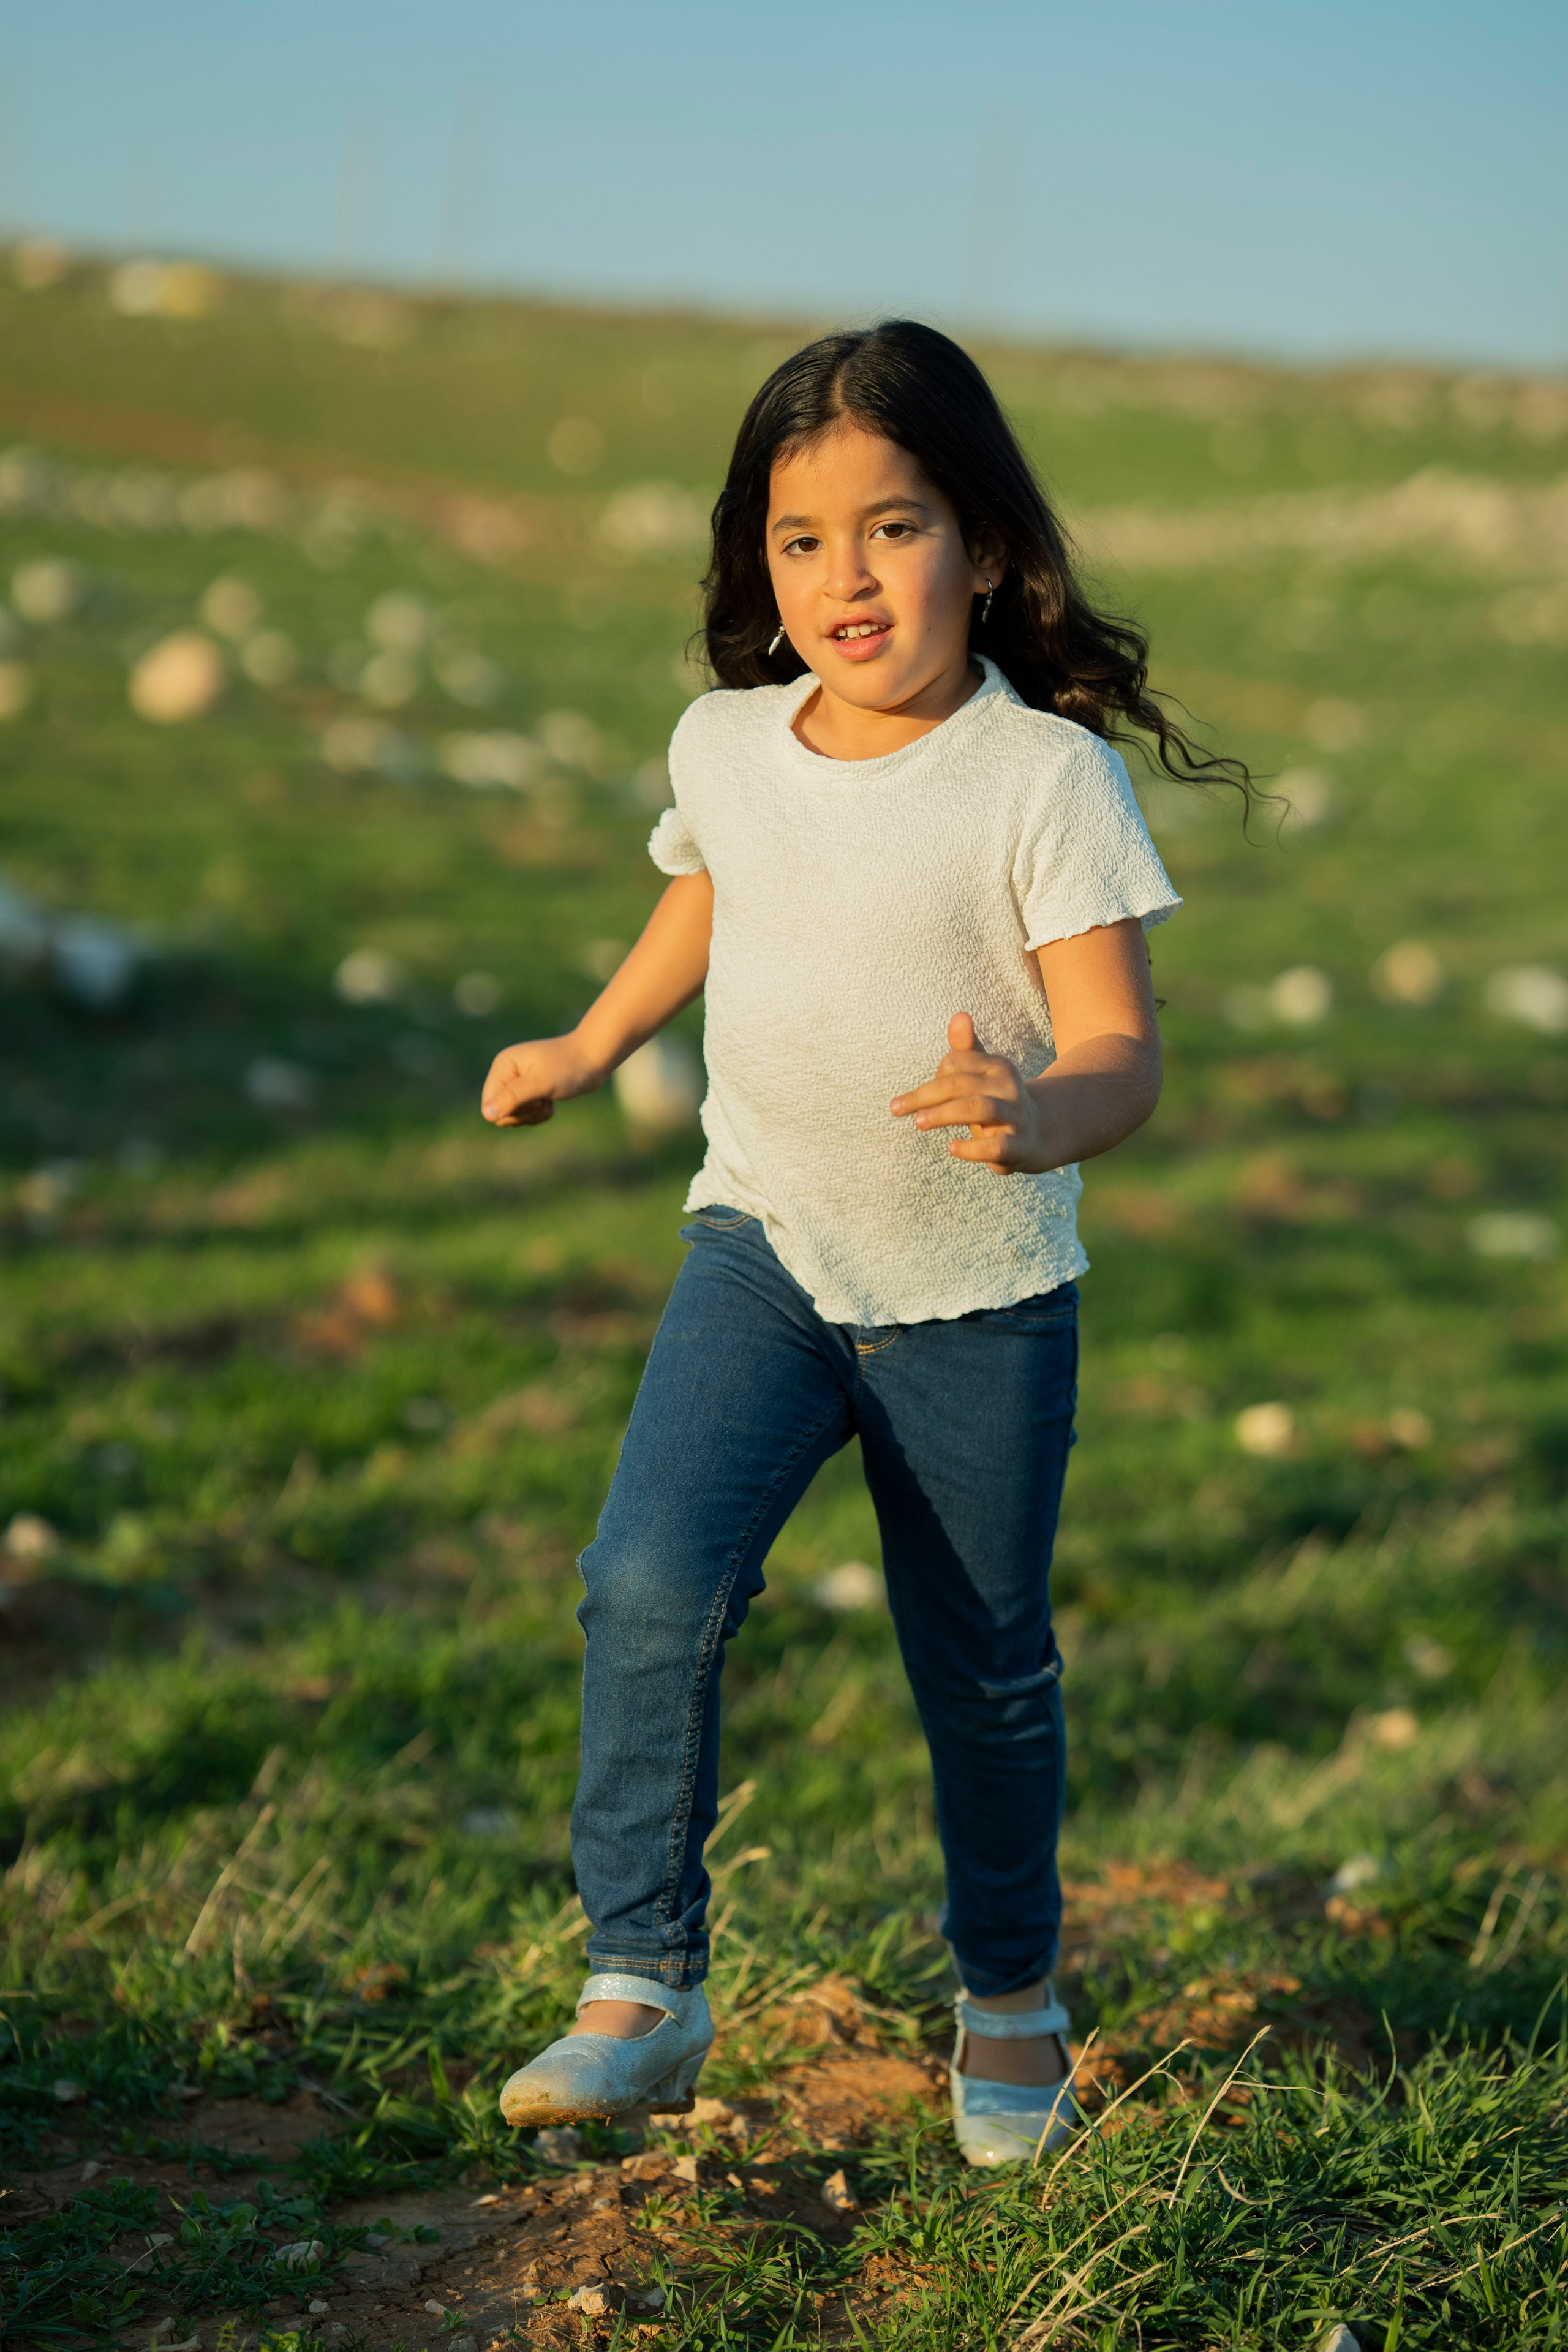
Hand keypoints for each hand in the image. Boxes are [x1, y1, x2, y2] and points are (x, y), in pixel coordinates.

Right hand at [481, 1032, 604, 1126]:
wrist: (595, 1059)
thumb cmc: (569, 1067)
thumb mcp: (540, 1083)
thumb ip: (513, 1098)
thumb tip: (487, 1114)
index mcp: (503, 1065)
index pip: (489, 1104)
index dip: (510, 1110)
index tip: (532, 1099)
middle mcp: (507, 1073)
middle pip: (501, 1113)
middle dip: (525, 1112)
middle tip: (543, 1098)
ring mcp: (518, 1083)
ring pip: (514, 1116)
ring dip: (534, 1114)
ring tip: (549, 1099)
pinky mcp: (530, 1092)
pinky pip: (526, 1115)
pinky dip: (540, 1114)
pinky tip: (551, 1101)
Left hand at [889, 1012, 1047, 1175]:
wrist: (1037, 1134)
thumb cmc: (997, 1101)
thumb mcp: (981, 1075)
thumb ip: (966, 1049)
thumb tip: (959, 1015)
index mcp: (997, 1066)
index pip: (957, 1063)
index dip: (934, 1077)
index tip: (921, 1096)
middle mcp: (1009, 1087)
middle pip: (962, 1084)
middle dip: (927, 1095)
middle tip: (898, 1108)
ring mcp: (1015, 1117)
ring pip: (979, 1108)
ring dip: (944, 1114)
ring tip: (919, 1122)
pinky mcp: (1018, 1146)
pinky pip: (996, 1146)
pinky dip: (972, 1148)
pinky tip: (952, 1148)